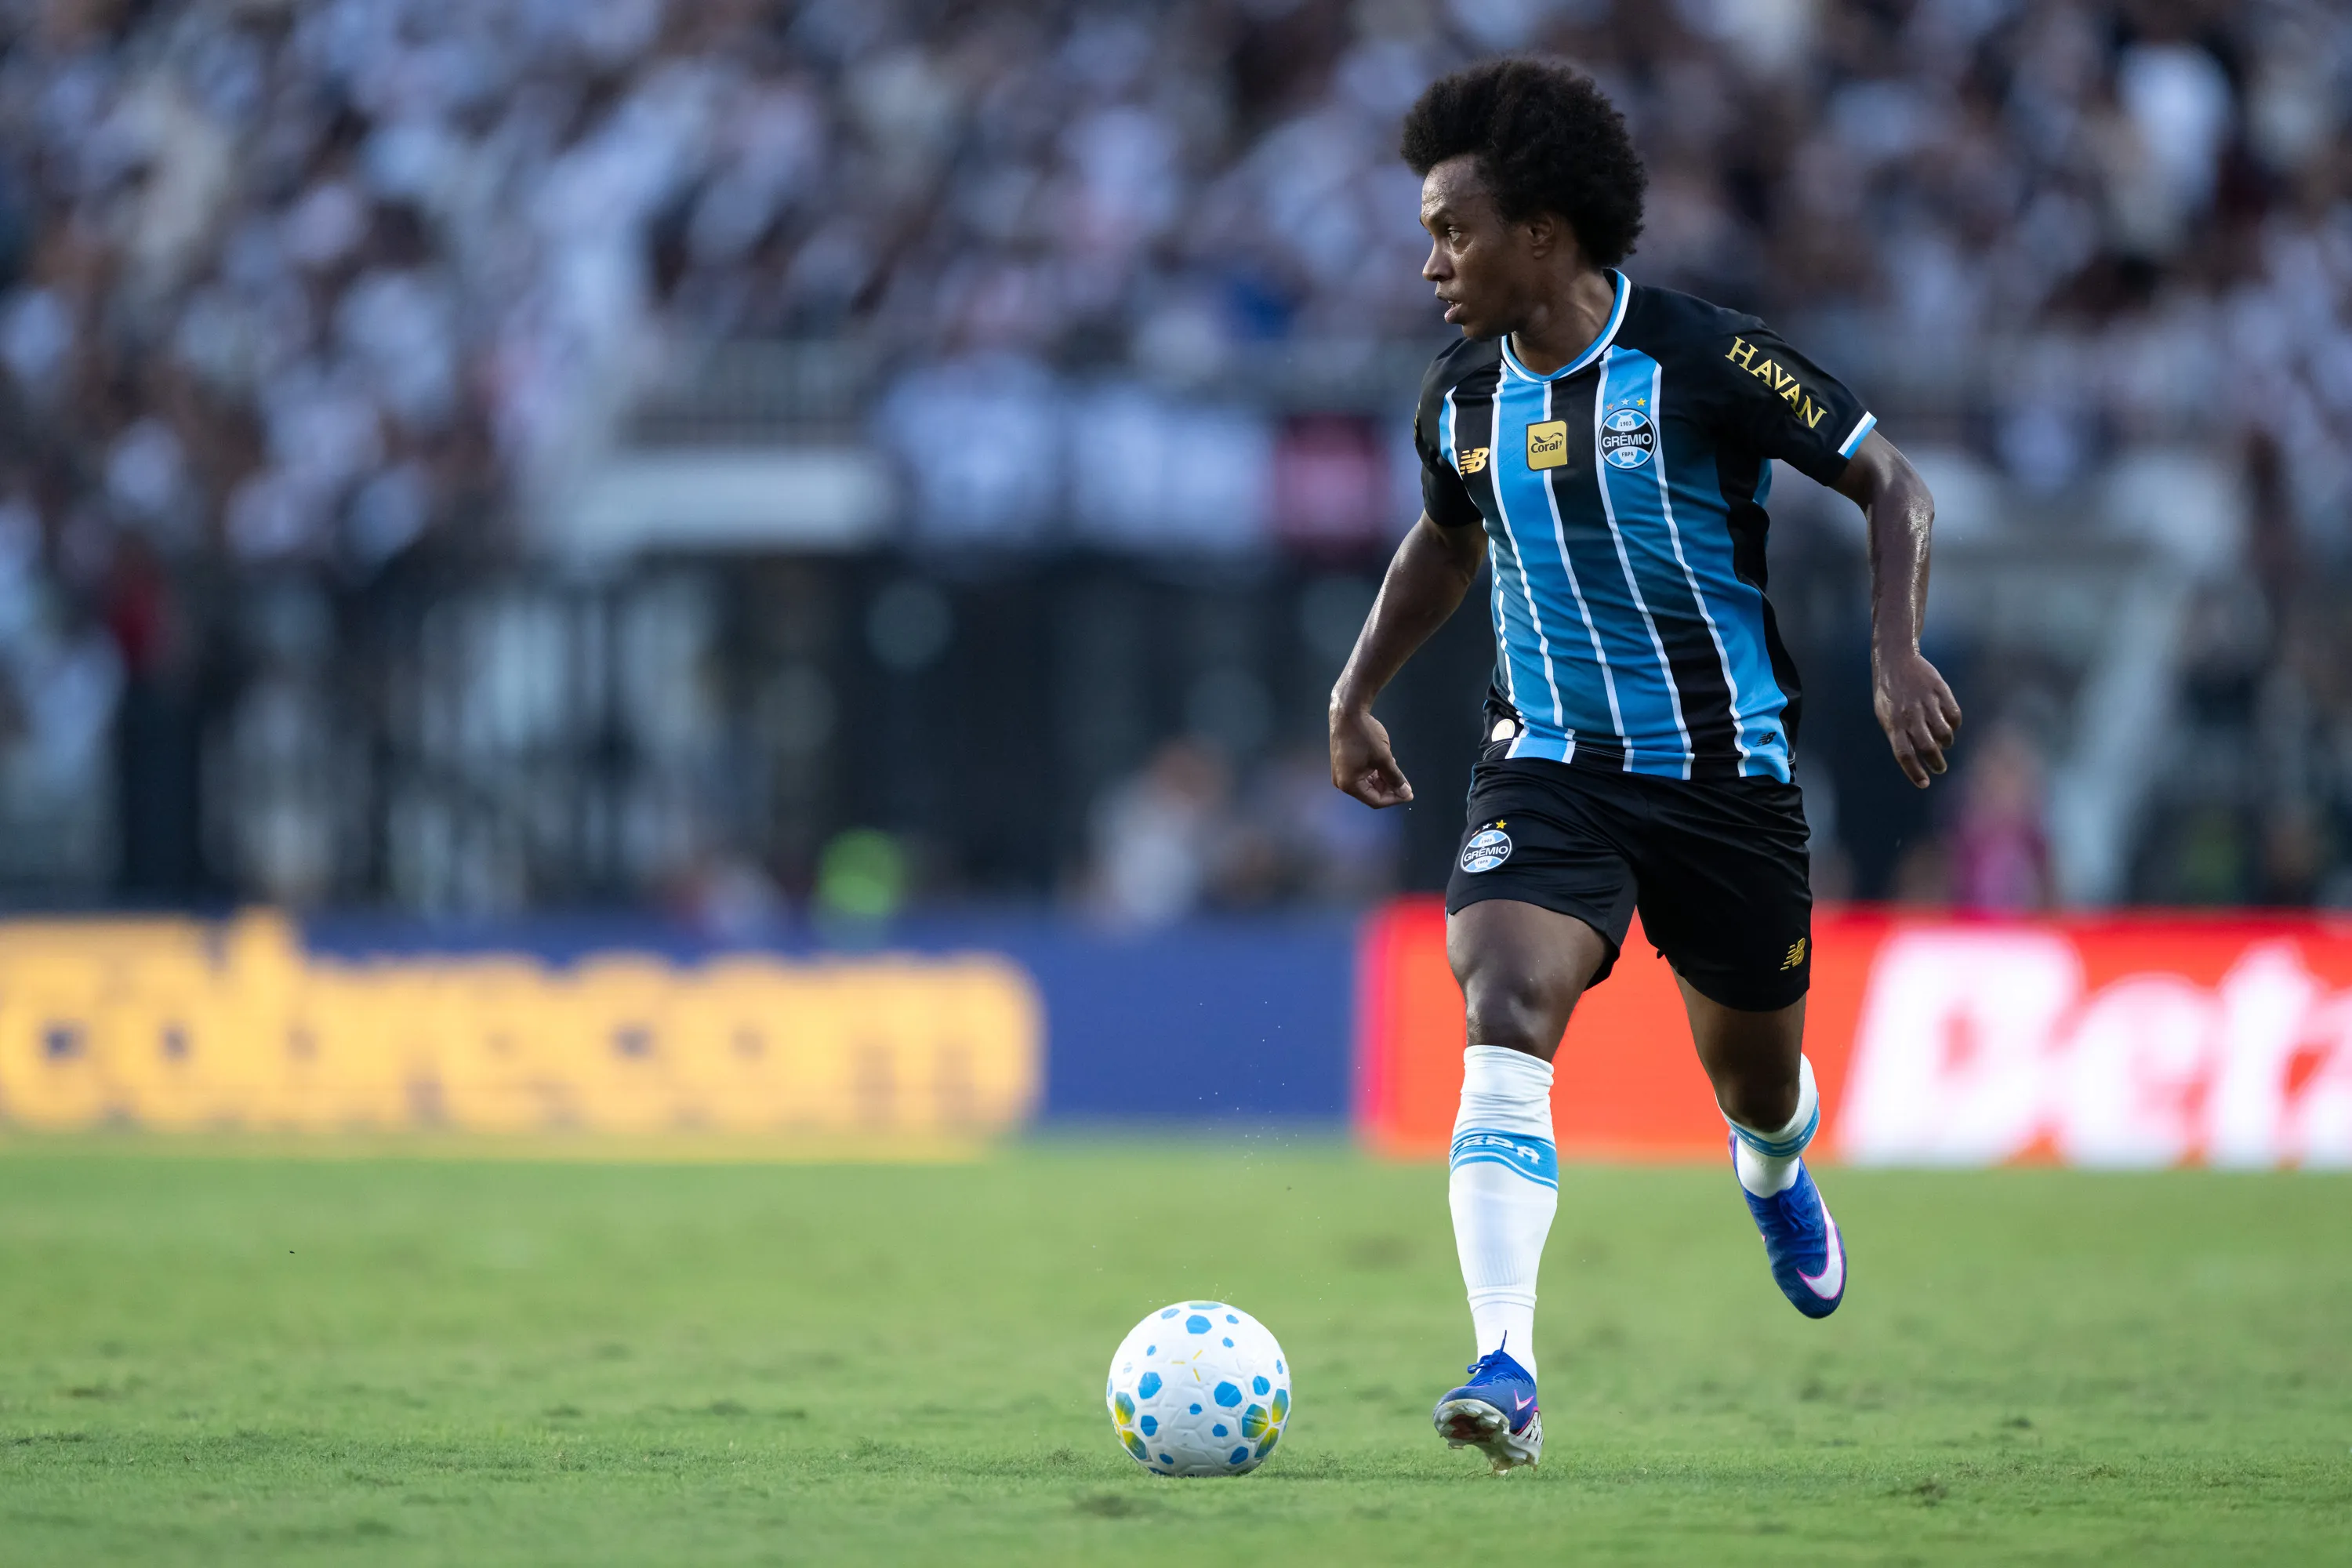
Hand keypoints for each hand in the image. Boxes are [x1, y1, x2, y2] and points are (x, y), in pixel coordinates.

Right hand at [1330, 704, 1414, 807]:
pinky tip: (1386, 765)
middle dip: (1389, 789)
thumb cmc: (1365, 736)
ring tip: (1397, 772)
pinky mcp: (1343, 763)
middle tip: (1406, 784)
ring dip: (1383, 781)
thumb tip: (1406, 793)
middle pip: (1370, 793)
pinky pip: (1362, 774)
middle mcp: (1342, 782)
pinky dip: (1375, 773)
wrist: (1348, 712)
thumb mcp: (1383, 758)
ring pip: (1367, 784)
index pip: (1375, 800)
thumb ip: (1395, 778)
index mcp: (1349, 784)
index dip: (1394, 798)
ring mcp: (1341, 772)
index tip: (1409, 794)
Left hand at [1873, 647, 1961, 788]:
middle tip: (1940, 768)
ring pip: (1944, 733)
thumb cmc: (1889, 694)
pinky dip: (1955, 725)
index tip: (1924, 783)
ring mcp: (1926, 703)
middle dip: (1936, 762)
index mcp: (1893, 723)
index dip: (1914, 772)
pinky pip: (1954, 716)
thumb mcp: (1885, 715)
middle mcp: (1910, 715)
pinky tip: (1950, 726)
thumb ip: (1899, 736)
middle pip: (1927, 747)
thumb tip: (1916, 758)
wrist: (1895, 660)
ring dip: (1946, 743)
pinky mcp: (1940, 691)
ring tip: (1944, 743)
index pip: (1904, 754)